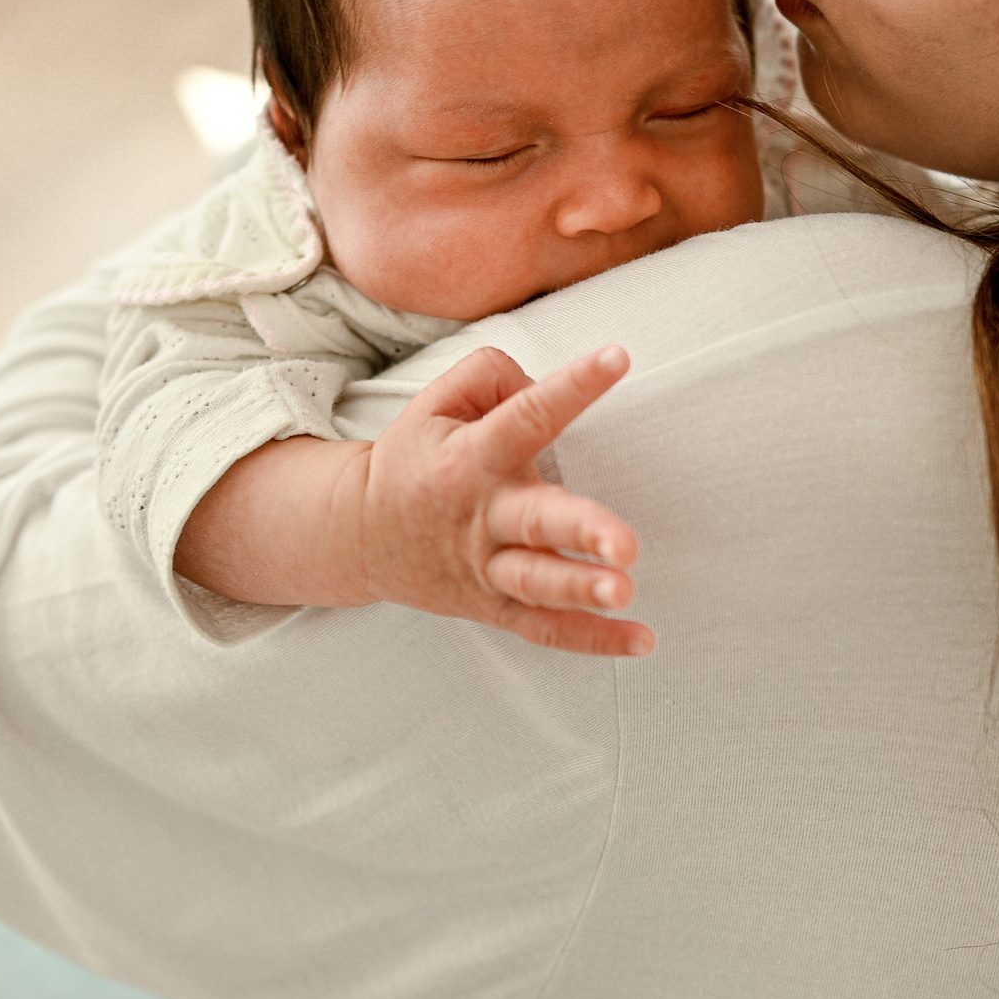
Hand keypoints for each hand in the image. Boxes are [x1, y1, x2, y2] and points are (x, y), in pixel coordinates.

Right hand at [348, 346, 650, 657]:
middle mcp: (482, 515)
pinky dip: (592, 639)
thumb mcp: (434, 401)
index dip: (573, 386)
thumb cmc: (412, 460)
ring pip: (537, 582)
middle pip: (536, 522)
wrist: (357, 534)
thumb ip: (489, 375)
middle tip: (625, 543)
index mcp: (470, 457)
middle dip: (581, 531)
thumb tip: (543, 385)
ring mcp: (487, 567)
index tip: (617, 359)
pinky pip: (544, 628)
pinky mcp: (495, 605)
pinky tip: (640, 640)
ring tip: (625, 590)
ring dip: (581, 590)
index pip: (527, 416)